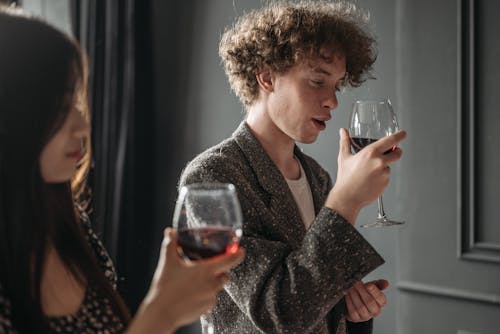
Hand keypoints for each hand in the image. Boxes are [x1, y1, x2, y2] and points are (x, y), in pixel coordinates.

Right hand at [127, 228, 244, 333]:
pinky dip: (205, 296)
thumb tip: (170, 232)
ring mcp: (210, 298)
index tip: (241, 251)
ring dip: (211, 284)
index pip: (230, 260)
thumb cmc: (165, 289)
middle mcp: (212, 284)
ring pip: (217, 288)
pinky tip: (191, 294)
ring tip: (194, 283)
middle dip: (219, 271)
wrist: (161, 313)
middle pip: (225, 274)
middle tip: (206, 269)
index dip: (237, 254)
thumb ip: (171, 244)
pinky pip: (210, 300)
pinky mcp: (206, 309)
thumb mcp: (168, 262)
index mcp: (206, 270)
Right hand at [325, 128, 405, 223]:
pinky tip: (370, 180)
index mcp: (370, 153)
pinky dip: (381, 177)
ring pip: (389, 166)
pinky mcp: (386, 183)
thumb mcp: (344, 157)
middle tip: (391, 153)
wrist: (347, 197)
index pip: (391, 140)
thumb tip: (343, 131)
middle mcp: (379, 162)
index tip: (403, 134)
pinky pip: (386, 177)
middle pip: (398, 153)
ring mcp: (384, 173)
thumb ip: (345, 142)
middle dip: (397, 152)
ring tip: (369, 173)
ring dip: (384, 167)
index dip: (399, 135)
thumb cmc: (345, 178)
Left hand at [345, 279, 388, 322]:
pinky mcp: (355, 318)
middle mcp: (374, 311)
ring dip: (355, 296)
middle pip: (370, 303)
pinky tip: (348, 295)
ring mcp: (365, 316)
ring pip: (361, 307)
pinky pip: (352, 311)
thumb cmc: (363, 293)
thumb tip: (386, 283)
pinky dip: (349, 302)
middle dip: (362, 292)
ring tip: (351, 289)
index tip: (368, 285)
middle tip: (357, 284)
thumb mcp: (371, 286)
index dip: (375, 292)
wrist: (353, 300)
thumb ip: (378, 284)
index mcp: (380, 303)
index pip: (381, 299)